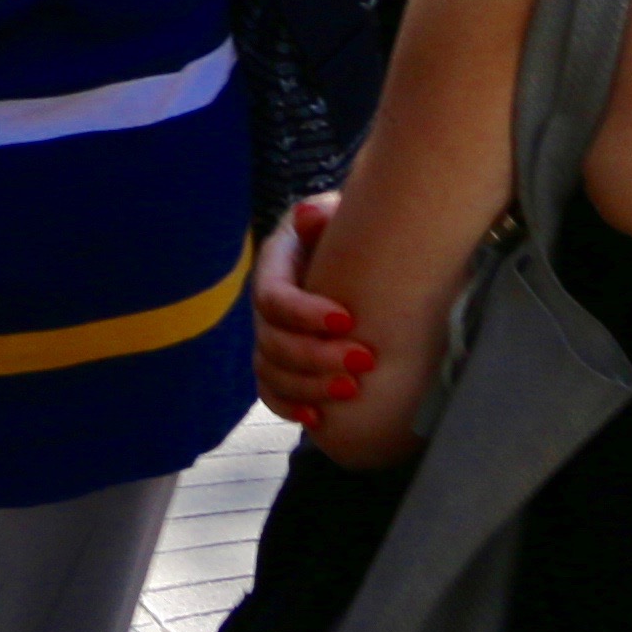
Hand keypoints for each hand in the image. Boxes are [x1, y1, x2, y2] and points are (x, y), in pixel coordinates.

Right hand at [252, 195, 370, 422]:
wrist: (358, 256)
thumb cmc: (349, 233)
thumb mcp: (338, 214)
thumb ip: (325, 214)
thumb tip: (310, 217)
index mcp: (275, 264)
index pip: (272, 297)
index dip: (304, 314)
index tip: (347, 320)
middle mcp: (267, 305)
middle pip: (271, 341)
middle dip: (316, 356)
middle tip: (365, 360)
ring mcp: (271, 337)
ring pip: (271, 371)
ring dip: (309, 386)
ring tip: (353, 390)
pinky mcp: (281, 364)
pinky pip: (271, 392)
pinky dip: (290, 407)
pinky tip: (319, 417)